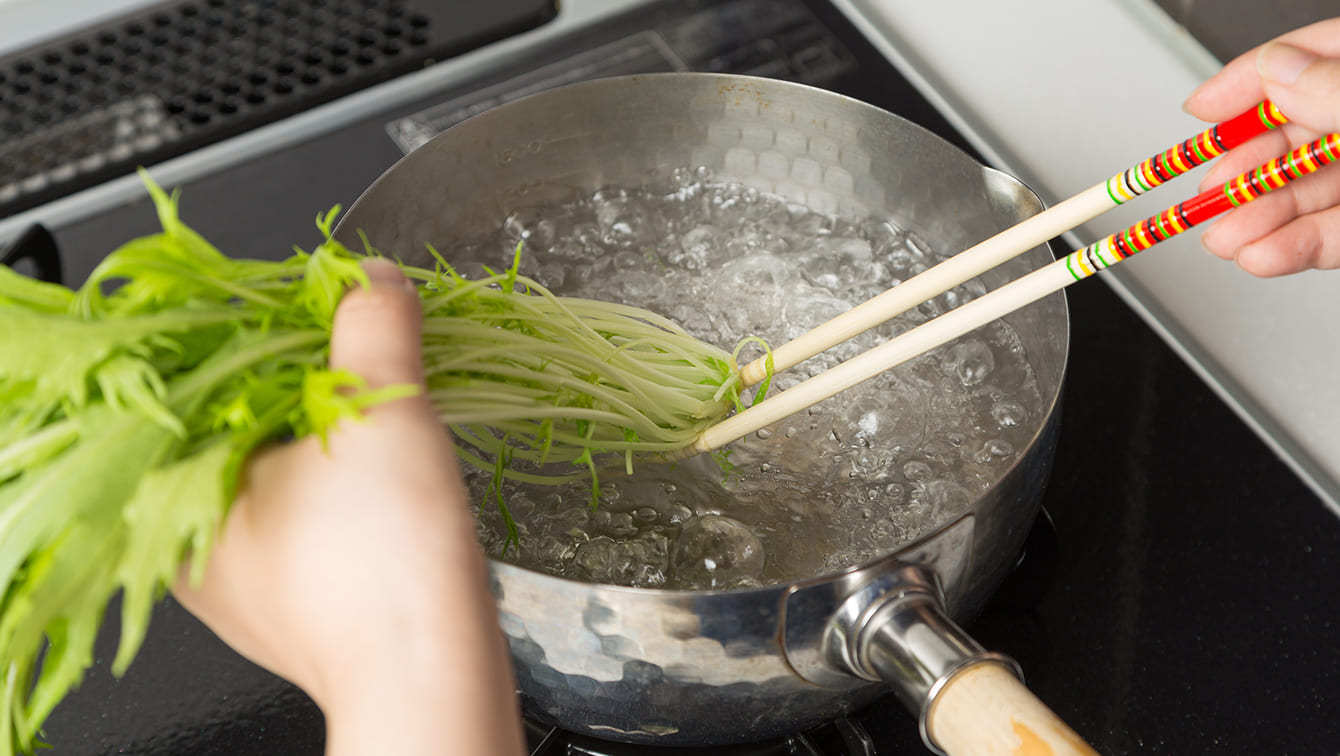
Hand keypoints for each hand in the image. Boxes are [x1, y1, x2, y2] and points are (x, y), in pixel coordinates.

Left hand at [174, 259, 524, 755]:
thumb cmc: (387, 573)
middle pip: (237, 422)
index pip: (193, 380)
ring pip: (279, 469)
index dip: (252, 328)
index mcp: (177, 499)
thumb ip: (373, 327)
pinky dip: (344, 478)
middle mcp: (195, 544)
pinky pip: (310, 512)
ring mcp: (247, 579)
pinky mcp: (299, 599)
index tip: (305, 302)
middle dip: (300, 375)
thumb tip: (370, 280)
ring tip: (380, 398)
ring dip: (329, 427)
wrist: (436, 680)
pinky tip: (386, 464)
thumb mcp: (383, 415)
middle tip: (354, 343)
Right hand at [1183, 17, 1339, 276]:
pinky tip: (1263, 256)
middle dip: (1245, 171)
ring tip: (1223, 239)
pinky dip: (1298, 247)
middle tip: (1206, 196)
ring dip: (1260, 219)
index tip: (1201, 109)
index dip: (1248, 81)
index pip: (1310, 56)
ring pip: (1312, 189)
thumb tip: (1278, 71)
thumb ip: (1337, 88)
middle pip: (1300, 133)